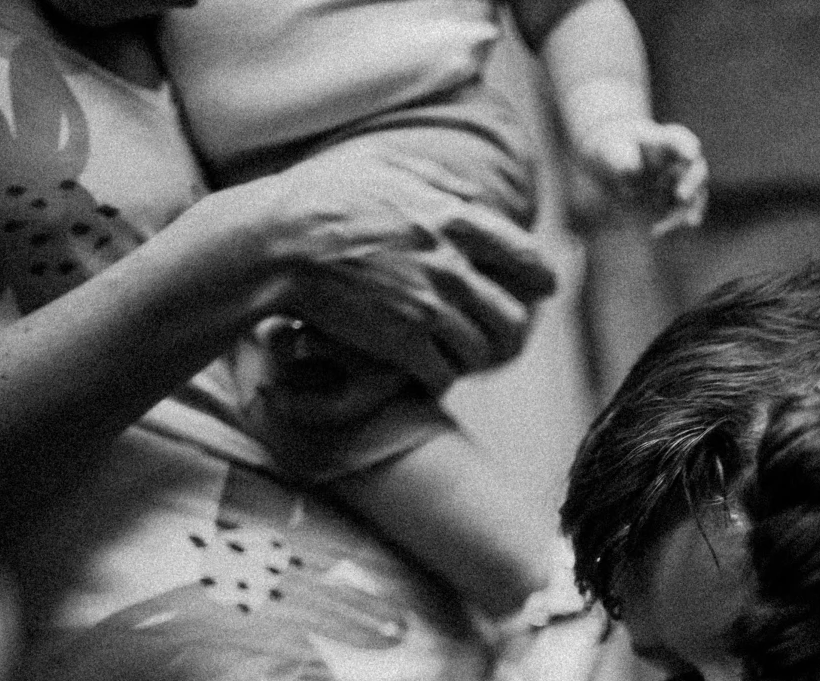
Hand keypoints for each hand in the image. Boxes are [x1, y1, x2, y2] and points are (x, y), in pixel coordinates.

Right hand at [243, 139, 557, 388]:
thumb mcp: (384, 165)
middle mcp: (451, 266)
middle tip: (499, 335)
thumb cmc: (321, 195)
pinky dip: (440, 376)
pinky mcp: (403, 343)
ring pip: (484, 352)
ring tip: (459, 353)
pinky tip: (428, 370)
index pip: (527, 258)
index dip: (541, 278)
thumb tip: (477, 196)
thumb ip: (438, 179)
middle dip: (510, 330)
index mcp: (454, 220)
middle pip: (513, 316)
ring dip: (474, 357)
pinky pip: (445, 375)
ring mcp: (429, 308)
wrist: (276, 243)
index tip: (544, 289)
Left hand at [573, 118, 708, 231]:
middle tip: (682, 196)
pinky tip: (656, 231)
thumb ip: (621, 156)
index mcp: (668, 141)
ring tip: (689, 224)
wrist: (616, 165)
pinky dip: (673, 224)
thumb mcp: (612, 148)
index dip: (688, 146)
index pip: (681, 140)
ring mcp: (683, 184)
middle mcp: (682, 162)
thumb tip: (631, 168)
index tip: (691, 152)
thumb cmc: (616, 148)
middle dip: (693, 182)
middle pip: (697, 169)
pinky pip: (681, 216)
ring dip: (693, 209)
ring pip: (696, 196)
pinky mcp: (678, 205)